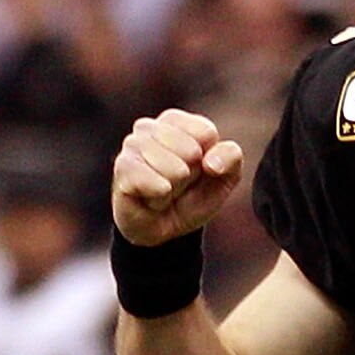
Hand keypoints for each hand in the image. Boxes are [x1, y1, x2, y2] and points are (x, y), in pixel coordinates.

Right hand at [112, 110, 243, 246]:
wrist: (163, 231)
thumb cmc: (191, 197)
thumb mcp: (223, 178)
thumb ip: (231, 158)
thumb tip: (211, 162)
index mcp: (177, 122)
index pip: (206, 133)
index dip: (209, 161)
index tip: (196, 171)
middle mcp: (150, 127)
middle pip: (191, 151)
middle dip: (190, 177)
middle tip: (176, 184)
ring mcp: (132, 145)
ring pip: (175, 169)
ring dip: (174, 190)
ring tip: (163, 192)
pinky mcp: (122, 168)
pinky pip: (156, 183)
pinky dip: (160, 198)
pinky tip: (151, 199)